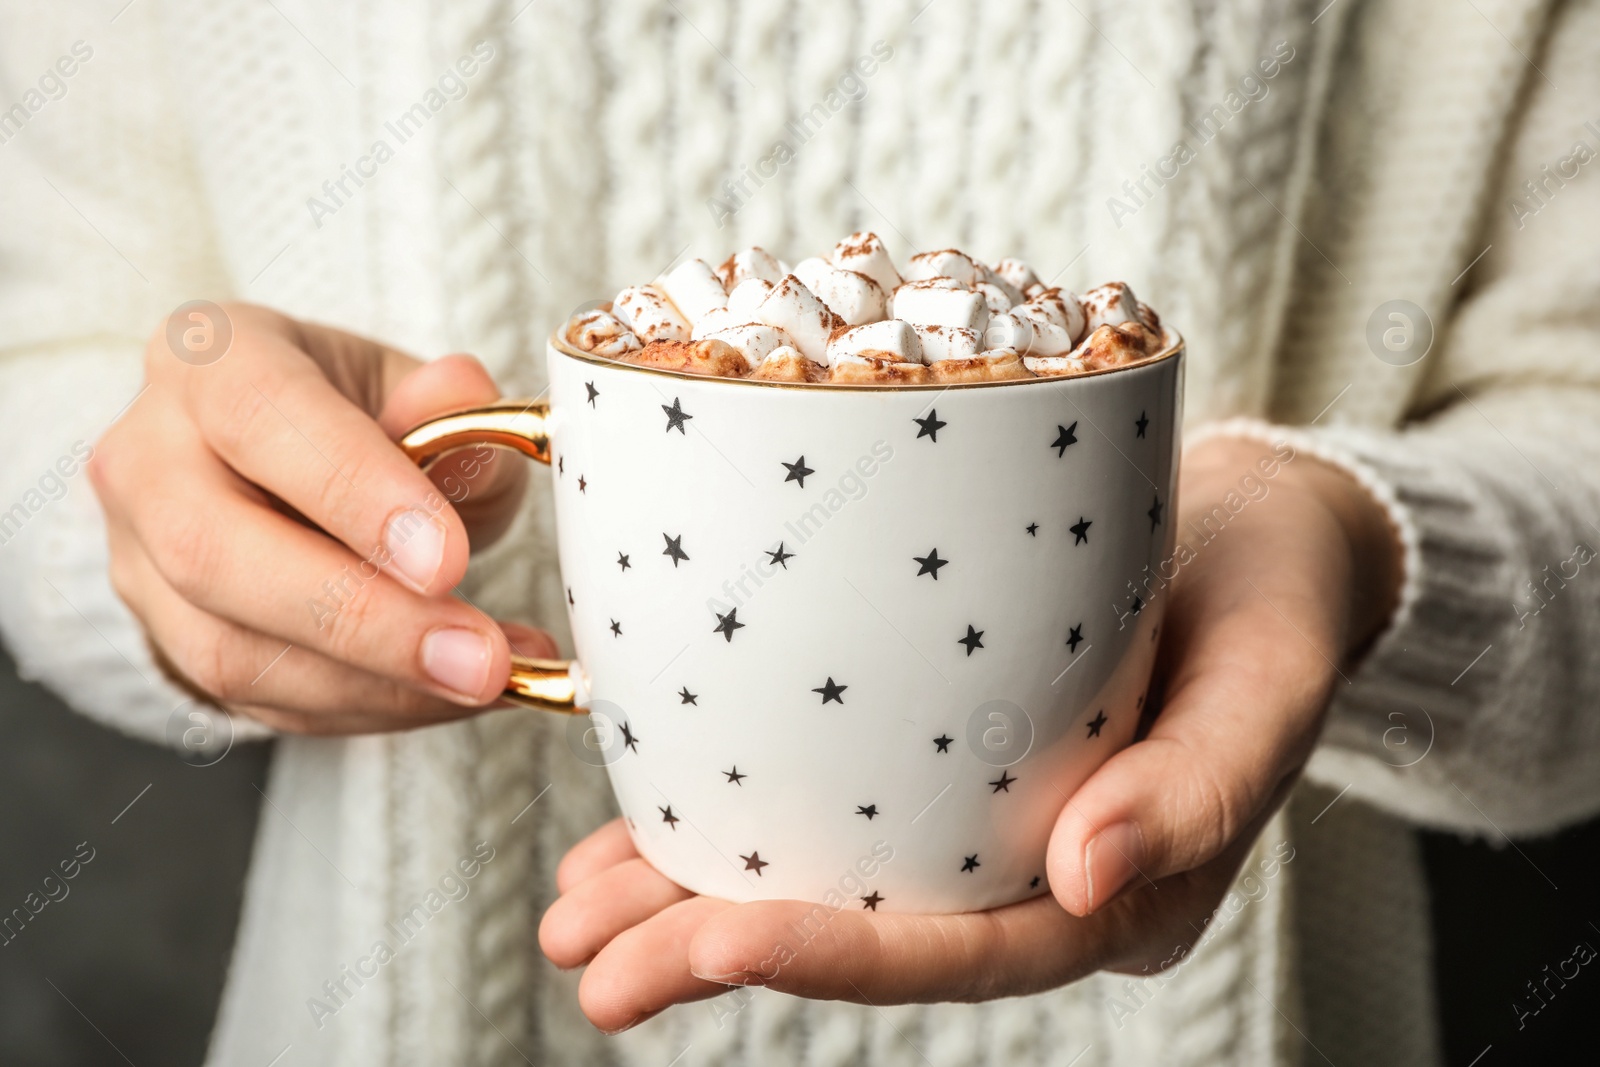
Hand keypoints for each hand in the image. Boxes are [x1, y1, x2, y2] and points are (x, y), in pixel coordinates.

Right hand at [91, 303, 552, 733]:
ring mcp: (141, 559)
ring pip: (233, 652)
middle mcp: (150, 456)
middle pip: (216, 553)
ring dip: (379, 684)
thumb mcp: (414, 391)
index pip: (258, 415)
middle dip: (364, 621)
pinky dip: (374, 707)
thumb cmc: (359, 421)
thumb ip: (449, 405)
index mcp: (211, 358)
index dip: (352, 491)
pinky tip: (451, 695)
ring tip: (489, 679)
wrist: (289, 473)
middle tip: (478, 657)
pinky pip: (263, 702)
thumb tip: (464, 394)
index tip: (446, 560)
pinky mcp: (168, 645)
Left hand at [538, 434, 1402, 1031]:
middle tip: (593, 965)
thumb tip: (1090, 876)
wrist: (1256, 532)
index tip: (717, 940)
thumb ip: (1200, 789)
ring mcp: (977, 819)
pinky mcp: (937, 754)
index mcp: (1115, 891)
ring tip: (576, 913)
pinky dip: (729, 814)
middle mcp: (1030, 871)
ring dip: (691, 899)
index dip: (840, 959)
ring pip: (826, 876)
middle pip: (869, 931)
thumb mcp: (1271, 680)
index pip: (969, 951)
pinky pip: (826, 798)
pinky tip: (636, 823)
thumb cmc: (1274, 601)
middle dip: (720, 949)